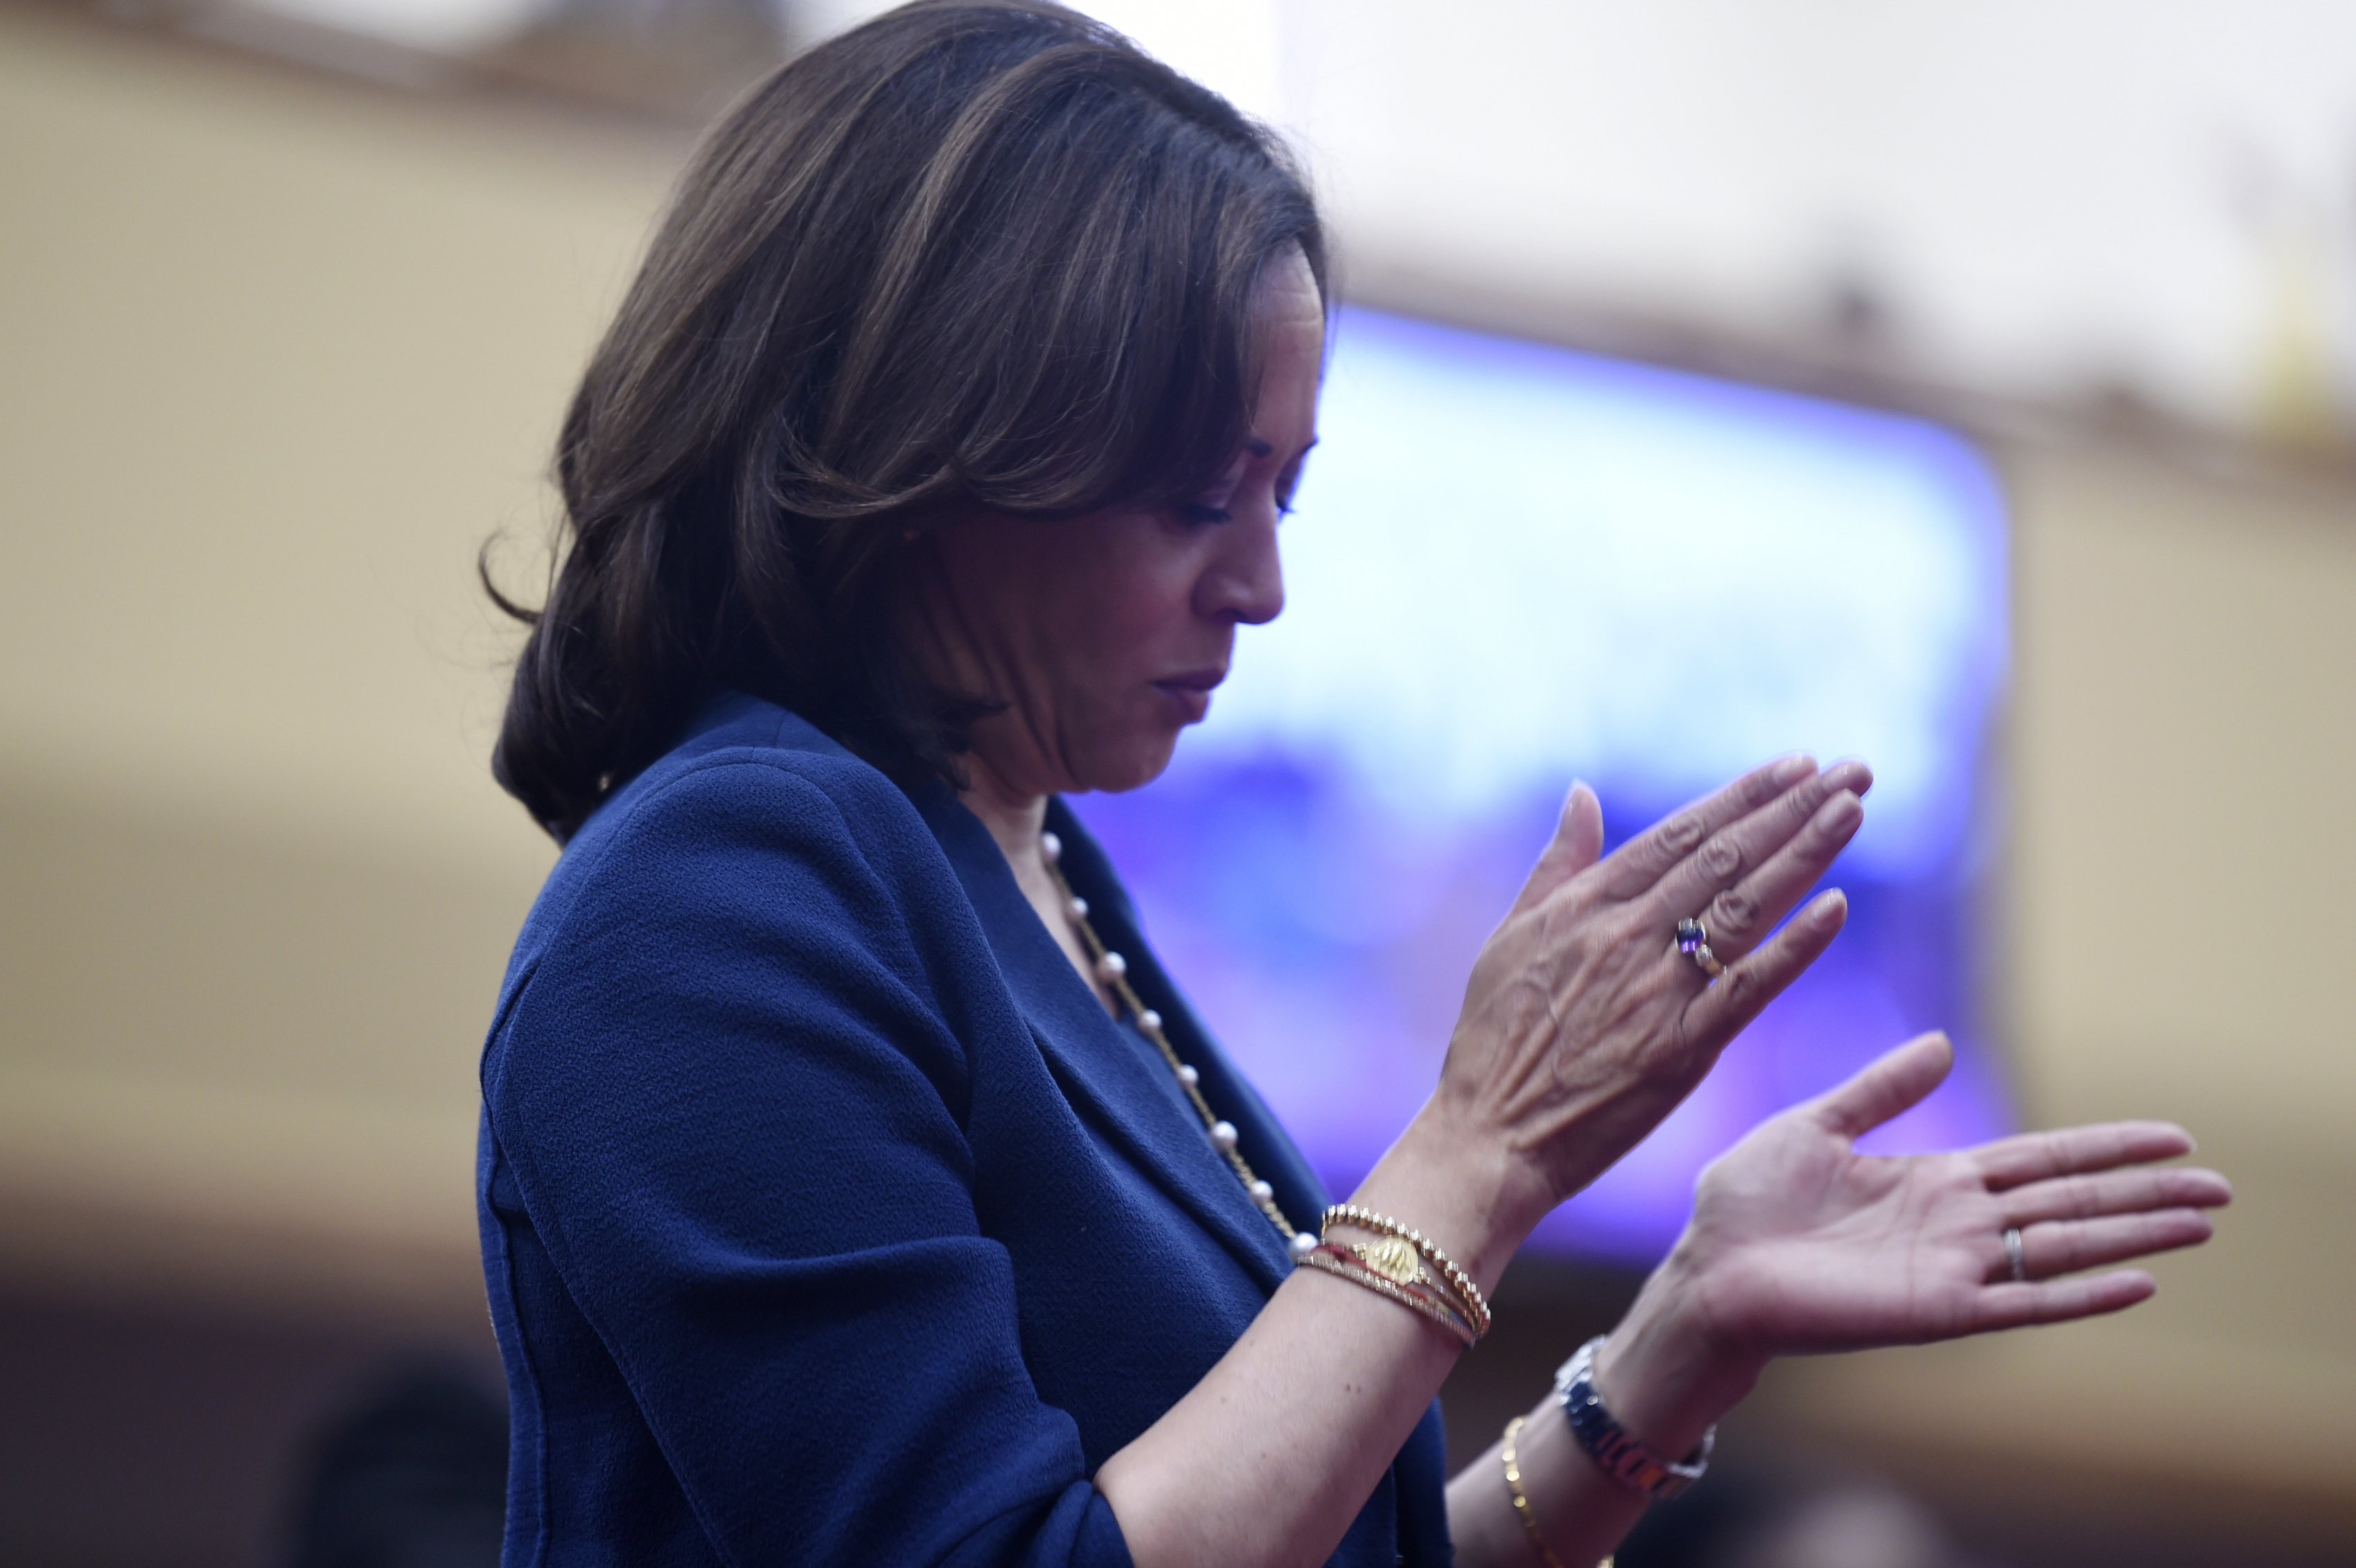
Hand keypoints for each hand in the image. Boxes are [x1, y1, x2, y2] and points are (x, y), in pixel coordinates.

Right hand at [1425, 755, 1873, 1235]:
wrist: (1489, 1136)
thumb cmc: (1492, 1040)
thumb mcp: (1510, 936)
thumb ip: (1556, 863)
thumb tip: (1582, 793)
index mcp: (1586, 906)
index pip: (1681, 833)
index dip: (1743, 796)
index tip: (1795, 765)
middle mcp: (1627, 936)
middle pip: (1725, 858)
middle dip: (1793, 810)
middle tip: (1852, 773)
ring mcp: (1657, 991)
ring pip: (1744, 907)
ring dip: (1805, 854)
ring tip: (1853, 810)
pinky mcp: (1682, 1048)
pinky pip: (1749, 988)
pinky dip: (1795, 945)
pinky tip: (1837, 907)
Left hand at [1662, 1032, 2229, 1362]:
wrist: (1706, 1268)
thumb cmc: (1746, 1202)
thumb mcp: (1815, 1124)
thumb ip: (1881, 1090)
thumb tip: (1944, 1042)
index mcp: (1932, 1180)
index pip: (2040, 1159)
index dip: (2104, 1147)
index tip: (2169, 1135)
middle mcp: (1955, 1226)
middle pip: (2071, 1203)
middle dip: (2143, 1193)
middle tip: (2220, 1184)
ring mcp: (1951, 1270)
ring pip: (2063, 1249)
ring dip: (2134, 1237)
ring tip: (2202, 1222)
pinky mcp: (1934, 1312)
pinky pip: (2023, 1303)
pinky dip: (2081, 1294)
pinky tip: (2140, 1282)